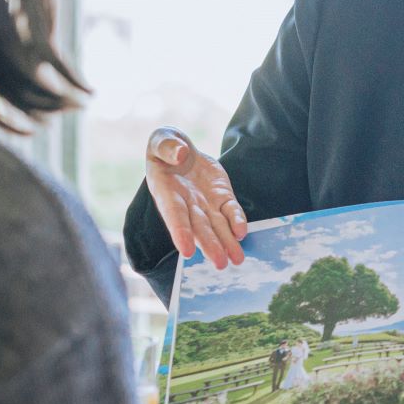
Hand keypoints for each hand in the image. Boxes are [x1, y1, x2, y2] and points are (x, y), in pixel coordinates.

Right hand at [144, 126, 246, 267]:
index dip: (180, 232)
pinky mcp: (221, 197)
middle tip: (220, 263)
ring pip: (217, 226)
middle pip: (199, 228)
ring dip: (227, 242)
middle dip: (210, 245)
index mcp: (166, 193)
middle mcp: (186, 204)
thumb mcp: (161, 140)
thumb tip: (180, 153)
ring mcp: (205, 203)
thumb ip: (167, 146)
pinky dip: (237, 221)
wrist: (181, 151)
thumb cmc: (165, 147)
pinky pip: (231, 211)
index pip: (174, 215)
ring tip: (236, 259)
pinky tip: (242, 233)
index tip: (186, 251)